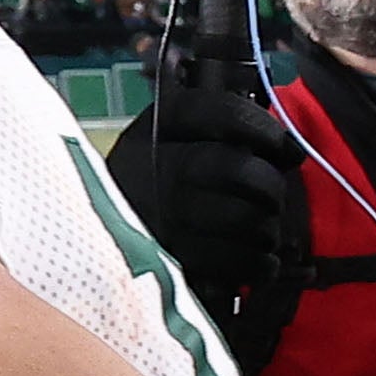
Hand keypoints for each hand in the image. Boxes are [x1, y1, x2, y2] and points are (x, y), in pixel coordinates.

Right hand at [103, 87, 312, 372]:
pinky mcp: (171, 260)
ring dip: (267, 227)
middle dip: (269, 185)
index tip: (287, 149)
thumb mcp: (162, 147)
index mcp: (156, 129)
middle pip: (236, 168)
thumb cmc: (146, 192)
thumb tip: (285, 145)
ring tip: (265, 231)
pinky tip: (263, 262)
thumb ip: (211, 135)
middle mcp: (154, 168)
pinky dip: (260, 263)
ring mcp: (161, 217)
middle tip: (273, 196)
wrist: (88, 245)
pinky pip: (235, 260)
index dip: (264, 128)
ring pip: (242, 216)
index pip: (220, 112)